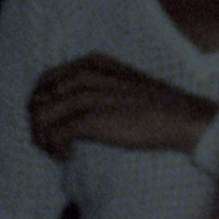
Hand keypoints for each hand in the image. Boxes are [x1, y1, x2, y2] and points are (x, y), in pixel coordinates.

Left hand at [27, 54, 215, 157]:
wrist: (181, 118)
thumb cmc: (157, 106)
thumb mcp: (122, 83)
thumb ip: (98, 85)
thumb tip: (75, 105)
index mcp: (91, 63)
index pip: (45, 80)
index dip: (42, 104)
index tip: (54, 124)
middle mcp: (83, 75)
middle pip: (37, 98)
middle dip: (39, 123)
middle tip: (53, 141)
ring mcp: (84, 96)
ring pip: (40, 117)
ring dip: (43, 138)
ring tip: (59, 151)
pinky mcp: (89, 120)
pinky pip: (53, 134)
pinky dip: (55, 148)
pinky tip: (68, 155)